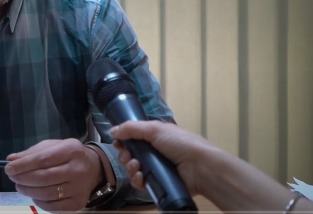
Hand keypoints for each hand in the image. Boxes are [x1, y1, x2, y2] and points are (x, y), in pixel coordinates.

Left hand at [5, 139, 101, 211]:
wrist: (93, 169)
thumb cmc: (68, 155)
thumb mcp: (52, 146)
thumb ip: (32, 152)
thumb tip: (11, 160)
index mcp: (71, 150)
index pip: (43, 159)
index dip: (23, 165)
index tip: (9, 168)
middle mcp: (77, 169)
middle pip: (44, 177)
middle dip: (23, 178)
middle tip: (12, 177)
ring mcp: (79, 188)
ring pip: (46, 193)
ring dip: (28, 191)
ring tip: (20, 186)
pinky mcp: (78, 203)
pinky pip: (53, 206)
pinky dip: (38, 202)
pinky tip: (33, 195)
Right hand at [109, 120, 223, 195]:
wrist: (199, 166)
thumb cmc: (179, 143)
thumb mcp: (155, 129)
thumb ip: (131, 128)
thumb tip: (112, 130)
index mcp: (154, 138)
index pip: (132, 140)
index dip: (122, 142)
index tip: (117, 143)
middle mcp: (153, 154)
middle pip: (129, 155)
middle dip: (124, 155)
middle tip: (127, 156)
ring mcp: (154, 170)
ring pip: (132, 170)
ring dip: (129, 167)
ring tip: (135, 166)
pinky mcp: (156, 184)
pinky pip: (140, 184)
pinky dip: (137, 180)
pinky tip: (140, 176)